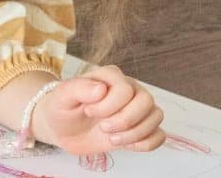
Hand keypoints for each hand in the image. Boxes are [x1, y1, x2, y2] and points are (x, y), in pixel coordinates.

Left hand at [32, 66, 165, 154]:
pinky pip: (159, 135)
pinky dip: (144, 143)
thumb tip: (101, 89)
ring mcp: (138, 108)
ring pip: (156, 116)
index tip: (88, 111)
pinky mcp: (141, 127)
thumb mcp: (61, 97)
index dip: (109, 105)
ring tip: (111, 138)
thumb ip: (78, 88)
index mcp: (110, 76)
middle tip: (103, 128)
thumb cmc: (62, 109)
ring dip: (134, 133)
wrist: (62, 129)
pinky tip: (124, 144)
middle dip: (125, 121)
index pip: (125, 89)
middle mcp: (129, 88)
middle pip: (146, 101)